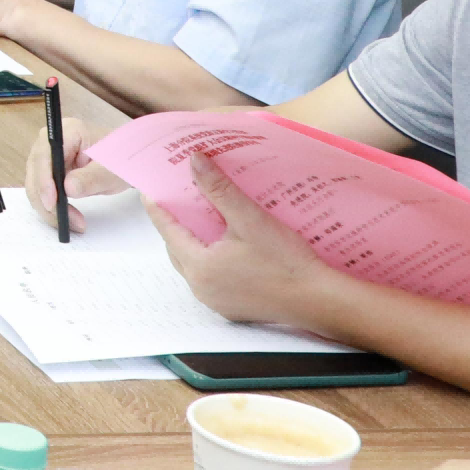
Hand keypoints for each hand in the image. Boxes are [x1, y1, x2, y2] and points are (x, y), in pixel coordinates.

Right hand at [23, 110, 118, 232]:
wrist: (127, 161)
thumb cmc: (122, 160)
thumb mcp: (111, 171)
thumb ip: (91, 178)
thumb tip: (67, 189)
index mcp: (68, 131)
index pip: (44, 155)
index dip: (43, 180)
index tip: (52, 203)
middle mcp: (52, 141)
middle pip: (35, 171)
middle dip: (46, 199)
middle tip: (64, 221)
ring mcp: (48, 156)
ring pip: (35, 184)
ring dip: (48, 207)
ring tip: (73, 223)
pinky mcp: (49, 170)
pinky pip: (42, 190)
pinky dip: (52, 207)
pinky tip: (68, 217)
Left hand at [148, 153, 333, 326]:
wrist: (320, 300)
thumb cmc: (286, 262)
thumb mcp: (250, 220)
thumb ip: (219, 189)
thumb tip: (194, 162)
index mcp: (199, 267)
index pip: (168, 230)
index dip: (158, 207)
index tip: (149, 189)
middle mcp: (201, 288)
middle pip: (178, 248)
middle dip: (176, 224)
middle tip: (178, 199)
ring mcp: (217, 301)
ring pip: (194, 264)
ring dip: (195, 242)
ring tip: (202, 217)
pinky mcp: (234, 307)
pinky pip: (213, 277)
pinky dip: (212, 259)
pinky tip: (226, 244)